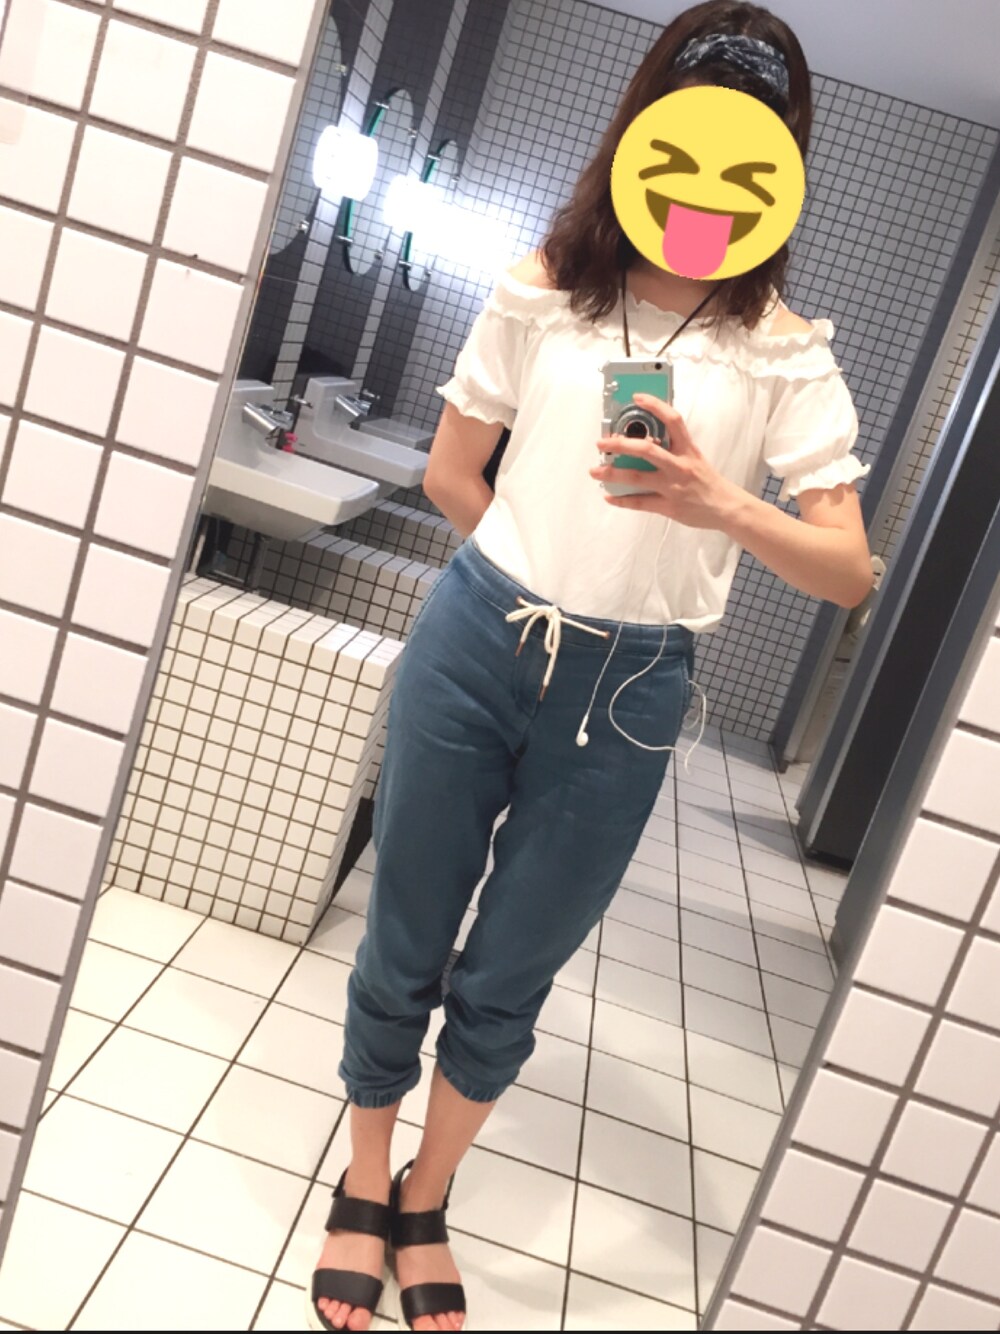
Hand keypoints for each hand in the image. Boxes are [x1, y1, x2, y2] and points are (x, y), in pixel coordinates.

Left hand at [590, 393, 745, 531]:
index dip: (655, 405)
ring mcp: (673, 487)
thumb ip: (673, 449)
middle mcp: (680, 465)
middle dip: (619, 444)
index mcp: (687, 449)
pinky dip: (621, 500)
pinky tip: (609, 496)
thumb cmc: (707, 482)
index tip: (637, 397)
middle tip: (602, 443)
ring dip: (612, 473)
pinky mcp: (669, 506)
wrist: (726, 507)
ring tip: (595, 471)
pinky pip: (640, 502)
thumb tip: (644, 441)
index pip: (673, 420)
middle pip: (646, 449)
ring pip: (637, 477)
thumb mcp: (694, 458)